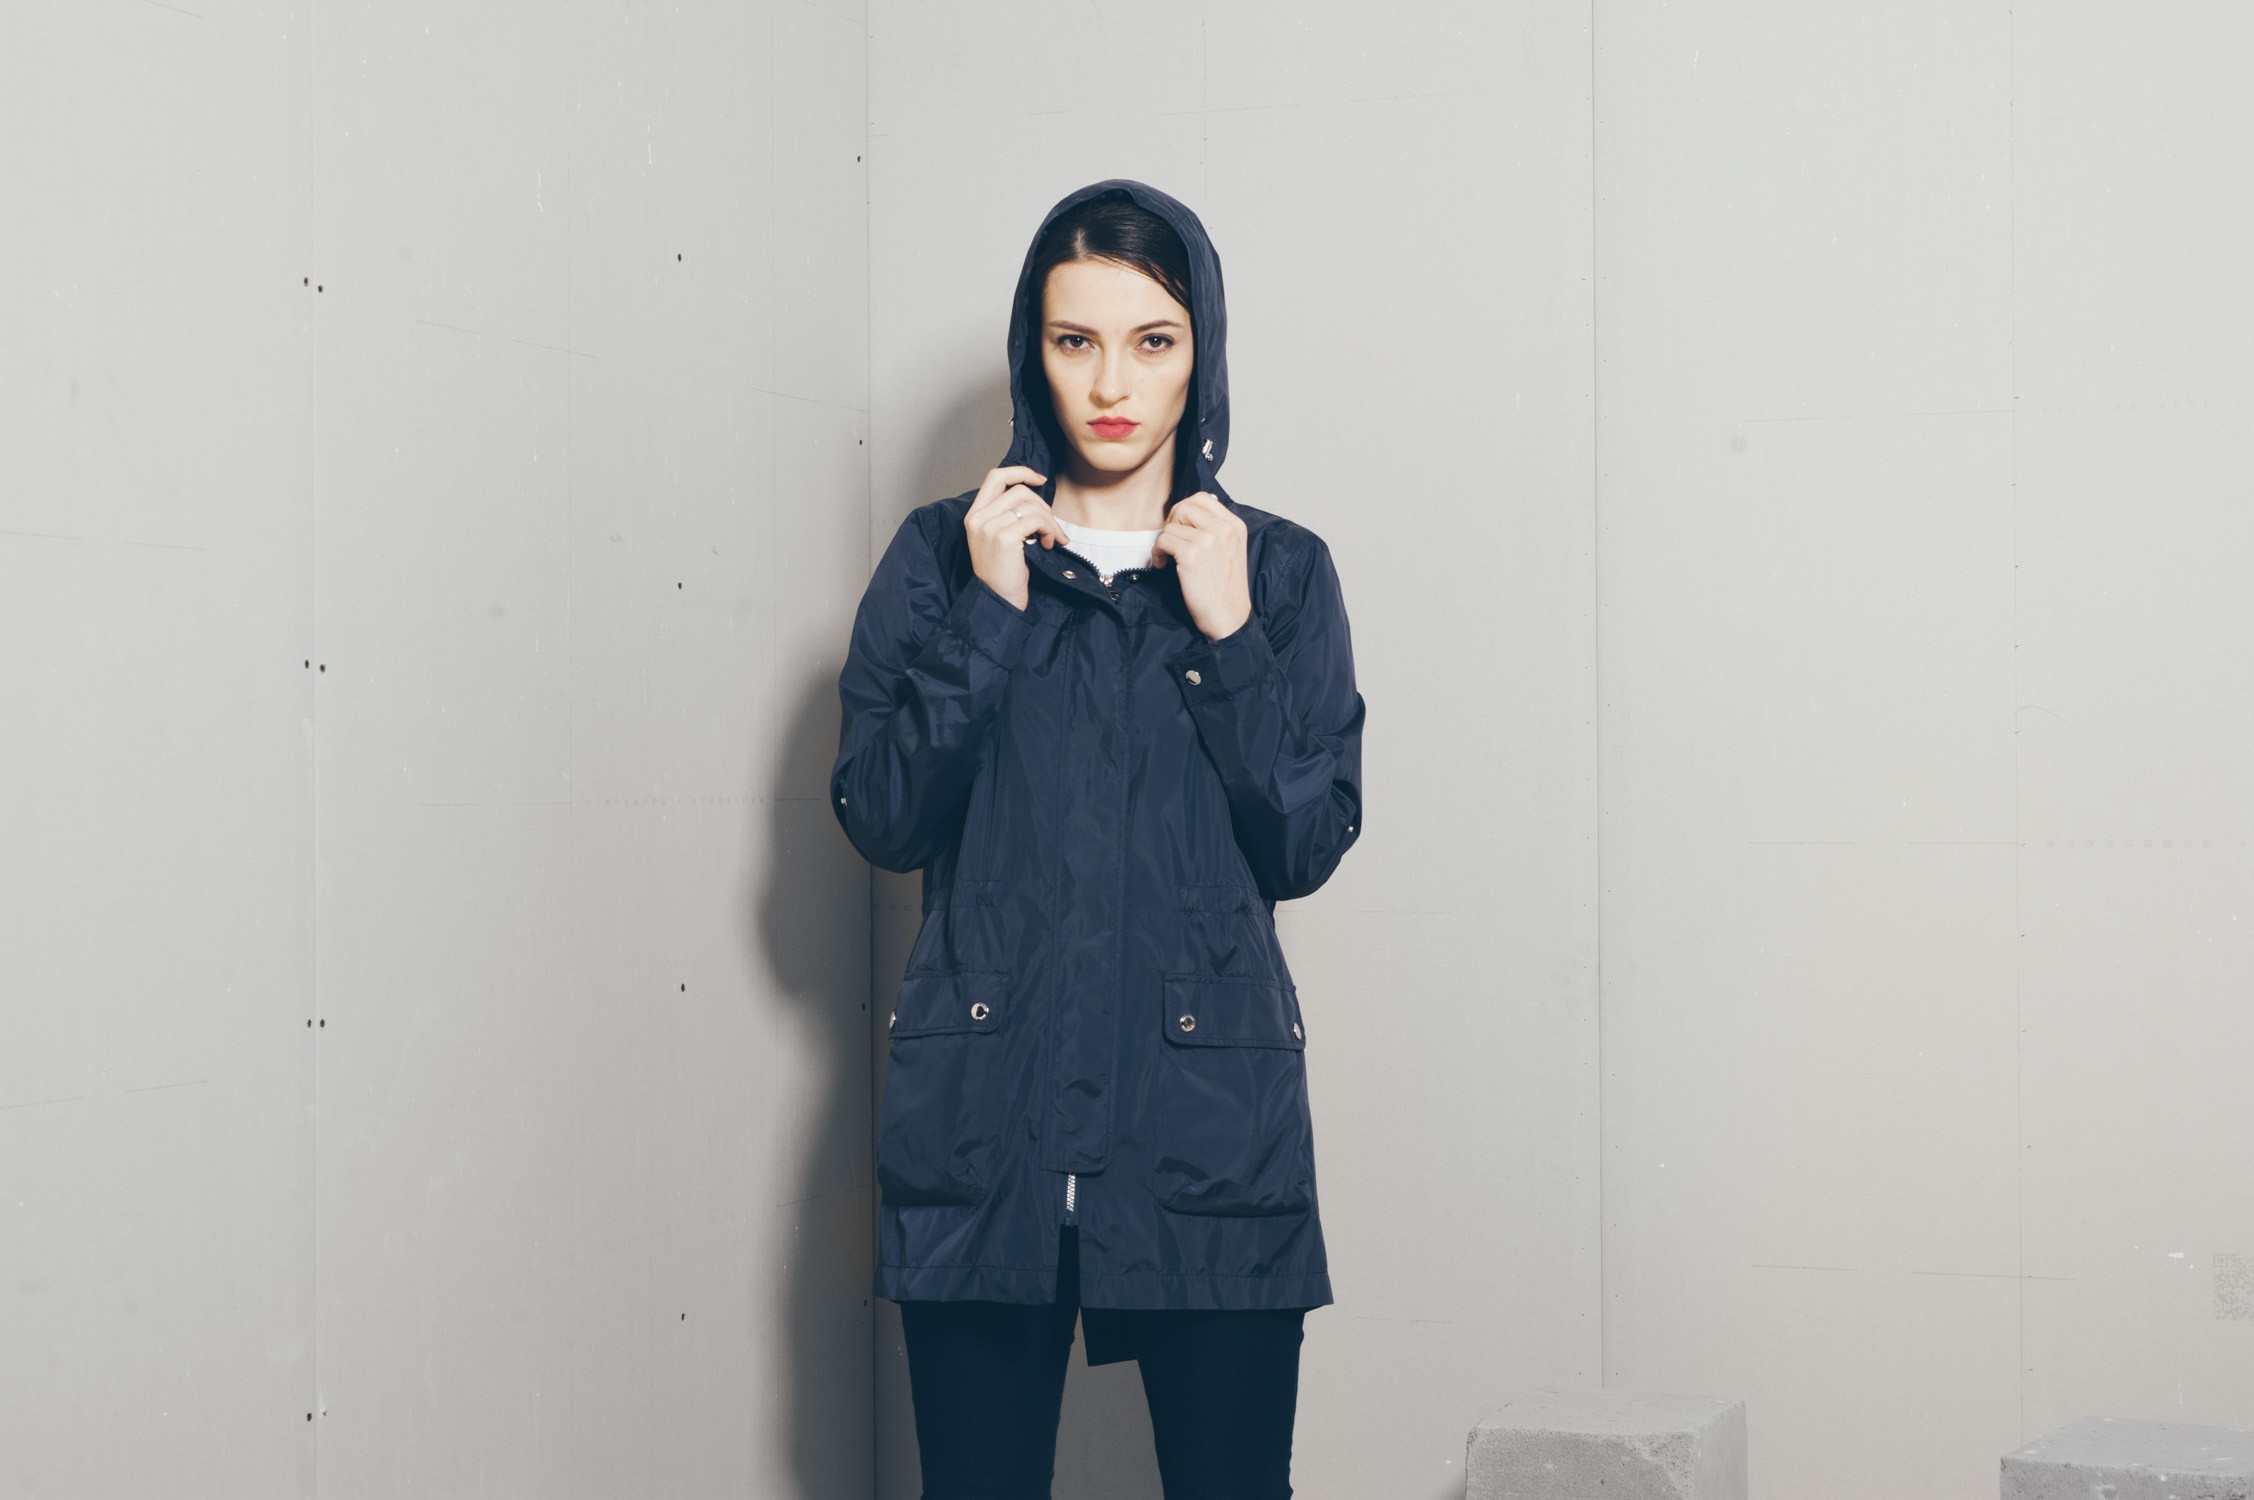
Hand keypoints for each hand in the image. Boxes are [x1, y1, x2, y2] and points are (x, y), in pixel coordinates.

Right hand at [964, 465, 1067, 610]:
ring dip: (1049, 521)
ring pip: (1031, 505)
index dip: (1021, 472)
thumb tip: (1036, 497)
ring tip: (1052, 538)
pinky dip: (1050, 530)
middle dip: (1043, 506)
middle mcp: (978, 518)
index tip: (1040, 479)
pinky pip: (1036, 520)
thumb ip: (1008, 515)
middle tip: (1050, 527)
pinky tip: (1048, 545)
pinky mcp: (1004, 537)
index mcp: (974, 515)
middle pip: (1020, 490)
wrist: (997, 601)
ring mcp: (989, 527)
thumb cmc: (1003, 573)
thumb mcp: (998, 538)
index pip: (996, 476)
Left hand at [1148, 492, 1251, 640]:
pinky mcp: (1191, 555)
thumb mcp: (1231, 549)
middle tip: (1171, 542)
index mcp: (1235, 525)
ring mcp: (1208, 541)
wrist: (1229, 616)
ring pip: (1171, 525)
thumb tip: (1186, 511)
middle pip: (1185, 506)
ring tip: (1168, 558)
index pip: (1202, 498)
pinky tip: (1163, 566)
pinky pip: (1163, 541)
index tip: (1180, 528)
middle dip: (1172, 523)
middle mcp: (1224, 529)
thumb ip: (1215, 528)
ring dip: (1163, 542)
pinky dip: (1157, 553)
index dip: (1184, 511)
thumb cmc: (1226, 588)